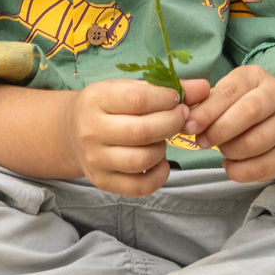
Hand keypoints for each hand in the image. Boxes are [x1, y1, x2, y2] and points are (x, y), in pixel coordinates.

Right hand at [63, 78, 194, 196]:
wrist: (71, 132)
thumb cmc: (106, 106)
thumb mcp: (127, 88)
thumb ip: (164, 88)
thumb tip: (203, 88)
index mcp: (95, 99)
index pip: (138, 99)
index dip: (167, 99)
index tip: (177, 99)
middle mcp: (90, 130)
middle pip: (143, 131)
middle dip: (172, 123)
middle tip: (181, 118)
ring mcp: (95, 159)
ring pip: (142, 159)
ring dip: (163, 149)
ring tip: (163, 138)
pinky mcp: (102, 181)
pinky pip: (140, 186)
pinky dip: (159, 174)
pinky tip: (159, 160)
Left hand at [182, 64, 274, 182]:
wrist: (270, 117)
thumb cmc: (234, 104)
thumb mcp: (219, 95)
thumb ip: (201, 103)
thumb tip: (183, 118)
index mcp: (255, 76)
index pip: (229, 92)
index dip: (206, 112)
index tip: (188, 126)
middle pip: (249, 112)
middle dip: (219, 131)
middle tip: (201, 141)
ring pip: (259, 141)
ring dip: (231, 151)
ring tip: (220, 150)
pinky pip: (269, 166)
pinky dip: (244, 171)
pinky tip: (230, 166)